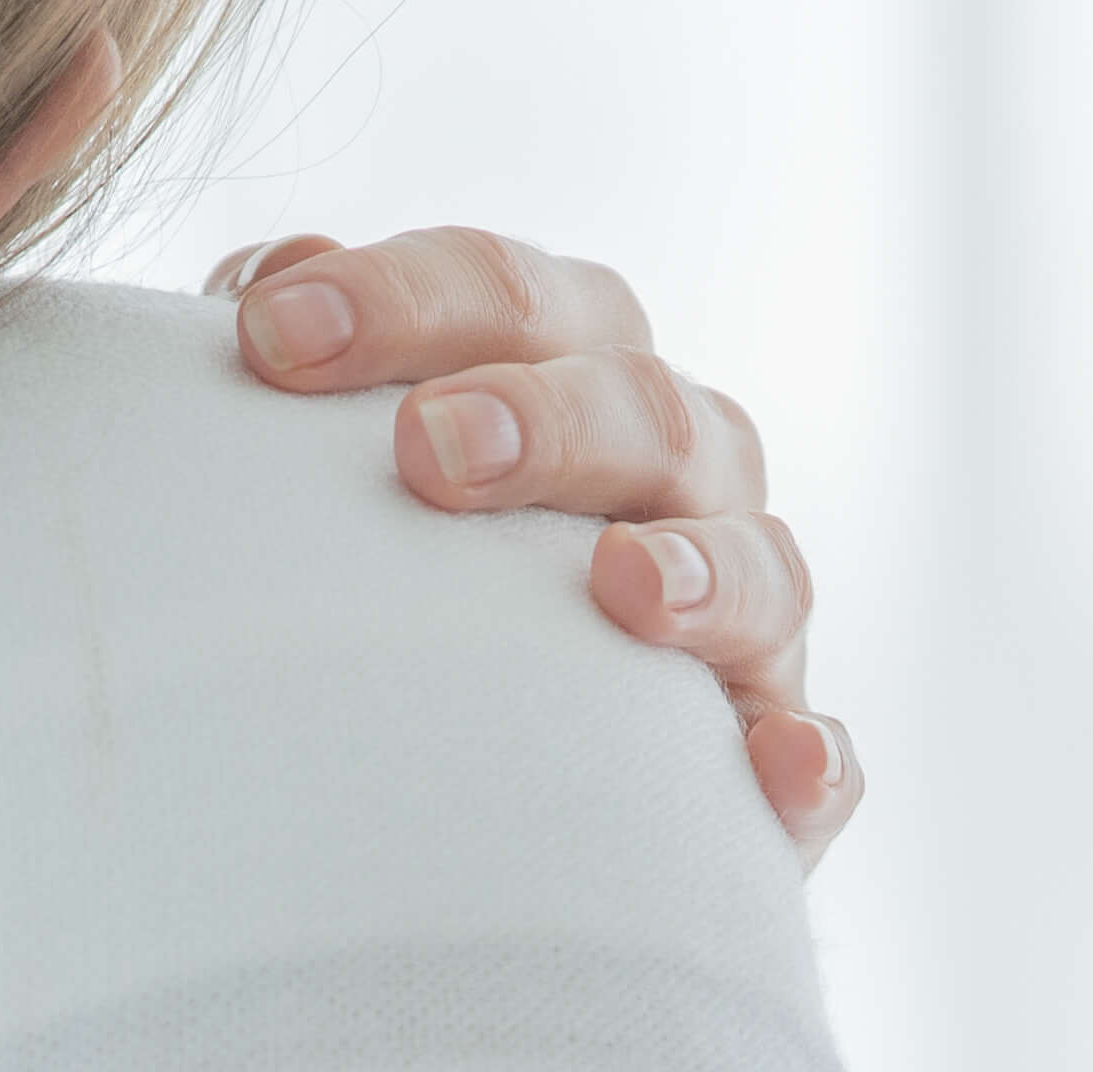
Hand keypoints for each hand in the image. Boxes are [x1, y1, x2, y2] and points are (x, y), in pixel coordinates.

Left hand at [215, 226, 857, 865]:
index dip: (399, 298)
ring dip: (700, 568)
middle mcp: (676, 472)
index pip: (506, 298)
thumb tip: (275, 275)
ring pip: (761, 563)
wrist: (430, 776)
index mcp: (569, 368)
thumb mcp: (328, 463)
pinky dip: (813, 758)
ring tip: (621, 588)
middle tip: (425, 455)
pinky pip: (820, 756)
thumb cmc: (377, 570)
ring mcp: (740, 613)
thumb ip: (310, 370)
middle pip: (647, 408)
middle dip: (544, 419)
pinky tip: (781, 766)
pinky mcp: (766, 756)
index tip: (271, 336)